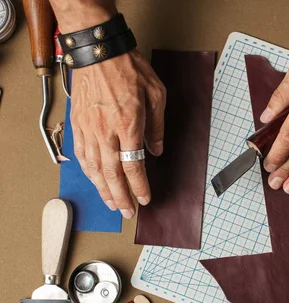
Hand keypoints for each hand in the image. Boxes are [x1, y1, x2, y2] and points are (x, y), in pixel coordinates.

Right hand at [70, 49, 165, 217]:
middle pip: (112, 174)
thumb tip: (156, 150)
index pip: (134, 167)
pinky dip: (88, 171)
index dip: (140, 187)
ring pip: (94, 168)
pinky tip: (94, 179)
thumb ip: (157, 126)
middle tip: (127, 212)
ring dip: (103, 189)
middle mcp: (106, 131)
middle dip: (121, 197)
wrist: (99, 51)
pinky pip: (81, 154)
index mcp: (129, 126)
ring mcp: (89, 128)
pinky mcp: (78, 123)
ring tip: (111, 203)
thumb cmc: (129, 68)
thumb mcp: (157, 94)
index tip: (145, 198)